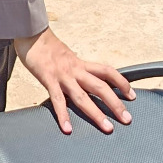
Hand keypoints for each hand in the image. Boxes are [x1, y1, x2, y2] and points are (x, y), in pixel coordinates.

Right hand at [15, 28, 133, 135]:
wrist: (31, 34)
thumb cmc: (47, 47)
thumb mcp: (67, 57)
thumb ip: (76, 69)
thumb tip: (85, 79)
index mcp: (81, 64)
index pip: (107, 71)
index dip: (121, 82)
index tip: (131, 95)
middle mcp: (75, 70)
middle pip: (100, 87)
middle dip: (116, 103)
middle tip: (127, 119)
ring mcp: (62, 75)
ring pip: (83, 96)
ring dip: (96, 113)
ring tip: (107, 127)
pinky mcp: (48, 79)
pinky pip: (57, 100)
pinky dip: (63, 115)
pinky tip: (68, 129)